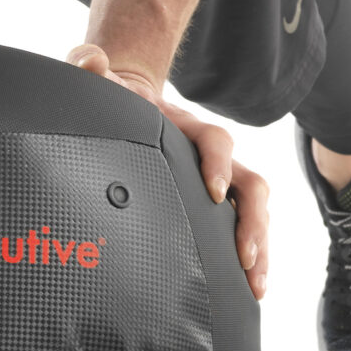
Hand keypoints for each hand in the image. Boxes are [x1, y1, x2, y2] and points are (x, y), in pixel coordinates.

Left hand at [67, 43, 269, 301]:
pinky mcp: (212, 204)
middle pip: (250, 181)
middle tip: (244, 255)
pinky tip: (249, 290)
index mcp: (184, 127)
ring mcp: (216, 179)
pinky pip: (244, 226)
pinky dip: (252, 256)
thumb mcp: (100, 82)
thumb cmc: (114, 98)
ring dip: (260, 244)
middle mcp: (209, 154)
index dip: (219, 164)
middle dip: (253, 219)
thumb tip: (91, 61)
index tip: (214, 192)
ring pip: (255, 208)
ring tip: (256, 284)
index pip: (215, 140)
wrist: (128, 101)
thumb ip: (90, 68)